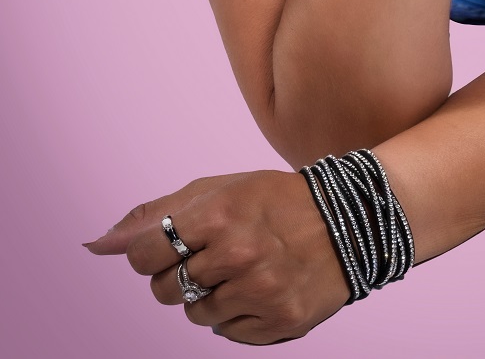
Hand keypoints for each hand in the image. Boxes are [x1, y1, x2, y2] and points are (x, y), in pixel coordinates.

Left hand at [83, 170, 350, 344]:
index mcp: (219, 214)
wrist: (348, 220)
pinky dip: (237, 315)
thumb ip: (154, 215)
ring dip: (210, 296)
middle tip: (214, 256)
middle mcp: (238, 254)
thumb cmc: (271, 201)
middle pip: (165, 291)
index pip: (144, 255)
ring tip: (242, 270)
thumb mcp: (217, 190)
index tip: (173, 247)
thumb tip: (96, 244)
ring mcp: (259, 292)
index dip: (151, 254)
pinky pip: (227, 333)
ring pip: (195, 315)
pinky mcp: (278, 322)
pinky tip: (260, 289)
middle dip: (180, 276)